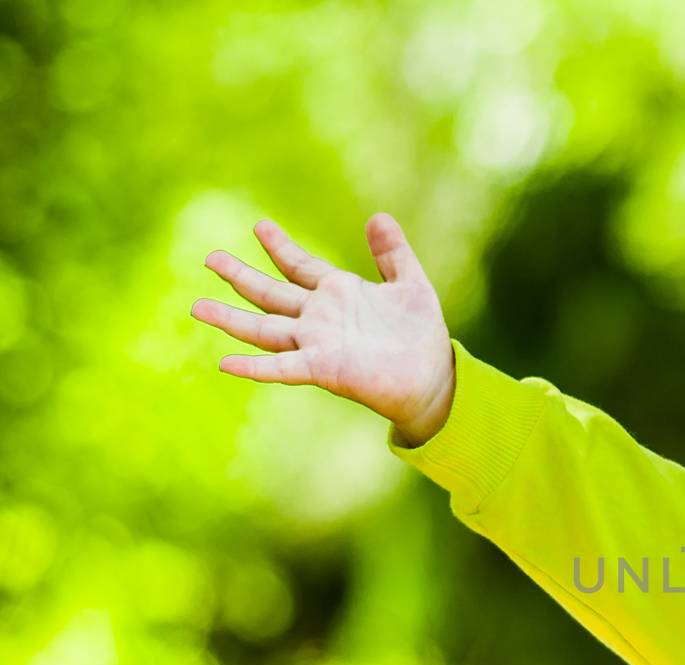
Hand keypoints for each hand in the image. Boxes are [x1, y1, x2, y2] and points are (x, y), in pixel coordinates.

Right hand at [191, 214, 455, 445]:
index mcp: (338, 293)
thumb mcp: (411, 284)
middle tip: (210, 256)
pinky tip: (225, 362)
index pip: (300, 266)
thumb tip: (378, 216)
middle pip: (271, 294)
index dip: (280, 247)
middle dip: (241, 276)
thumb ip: (393, 253)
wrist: (434, 376)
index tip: (260, 225)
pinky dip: (254, 367)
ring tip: (197, 306)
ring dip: (231, 318)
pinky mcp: (323, 369)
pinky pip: (282, 368)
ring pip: (265, 329)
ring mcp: (317, 343)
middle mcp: (320, 318)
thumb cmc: (422, 334)